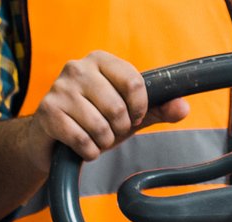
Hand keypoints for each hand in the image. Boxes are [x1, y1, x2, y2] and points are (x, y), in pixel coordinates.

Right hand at [29, 51, 190, 160]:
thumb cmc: (92, 120)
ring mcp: (60, 89)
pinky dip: (89, 152)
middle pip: (117, 107)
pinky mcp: (48, 113)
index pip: (134, 82)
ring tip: (95, 139)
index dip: (140, 108)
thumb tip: (183, 108)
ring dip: (103, 142)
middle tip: (110, 132)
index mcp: (99, 60)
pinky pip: (83, 141)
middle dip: (119, 129)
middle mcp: (77, 68)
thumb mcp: (127, 113)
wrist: (51, 139)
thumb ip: (156, 108)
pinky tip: (83, 147)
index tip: (134, 118)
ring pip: (100, 126)